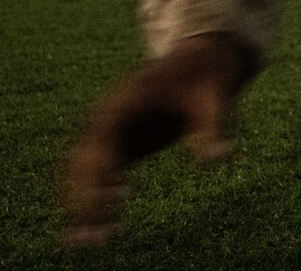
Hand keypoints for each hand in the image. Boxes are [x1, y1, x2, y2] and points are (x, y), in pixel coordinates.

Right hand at [64, 32, 255, 245]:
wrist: (205, 57)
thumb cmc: (208, 74)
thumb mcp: (216, 95)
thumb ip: (215, 127)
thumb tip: (217, 160)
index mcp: (125, 102)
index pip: (101, 144)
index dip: (98, 176)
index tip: (108, 203)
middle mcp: (110, 117)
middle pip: (84, 163)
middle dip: (82, 201)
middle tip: (89, 240)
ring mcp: (114, 130)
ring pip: (86, 172)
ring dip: (83, 205)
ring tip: (89, 243)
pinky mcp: (124, 141)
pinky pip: (103, 173)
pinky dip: (99, 197)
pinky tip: (109, 225)